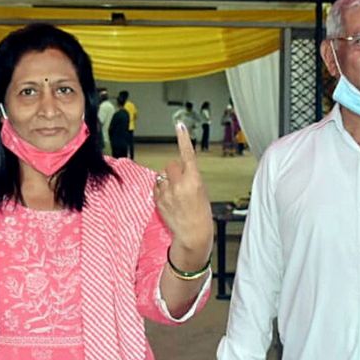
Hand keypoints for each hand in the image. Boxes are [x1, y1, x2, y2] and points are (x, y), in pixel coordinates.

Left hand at [154, 122, 212, 261]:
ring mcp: (166, 193)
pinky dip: (162, 189)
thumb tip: (181, 169)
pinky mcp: (158, 200)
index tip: (179, 125)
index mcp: (193, 181)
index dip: (183, 139)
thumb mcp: (202, 191)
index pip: (187, 155)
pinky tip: (170, 199)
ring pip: (162, 175)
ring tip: (176, 194)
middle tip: (182, 182)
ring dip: (168, 180)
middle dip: (176, 170)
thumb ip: (191, 177)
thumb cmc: (201, 214)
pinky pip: (157, 186)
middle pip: (171, 164)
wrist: (192, 234)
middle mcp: (178, 185)